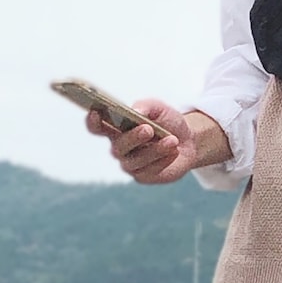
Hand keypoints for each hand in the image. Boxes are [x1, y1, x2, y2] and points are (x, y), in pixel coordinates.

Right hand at [86, 101, 231, 184]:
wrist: (189, 140)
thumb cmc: (168, 122)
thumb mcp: (160, 108)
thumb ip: (147, 106)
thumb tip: (136, 110)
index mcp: (116, 128)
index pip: (97, 127)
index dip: (93, 122)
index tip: (96, 113)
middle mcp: (120, 147)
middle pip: (118, 146)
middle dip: (133, 137)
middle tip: (148, 129)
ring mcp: (130, 163)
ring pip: (136, 160)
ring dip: (155, 150)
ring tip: (172, 140)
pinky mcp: (144, 176)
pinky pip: (151, 170)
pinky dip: (164, 160)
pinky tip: (174, 151)